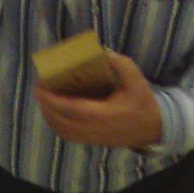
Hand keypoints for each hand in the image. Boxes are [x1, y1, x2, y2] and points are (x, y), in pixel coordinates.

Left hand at [34, 51, 163, 148]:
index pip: (73, 109)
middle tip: (40, 89)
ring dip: (49, 116)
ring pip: (63, 131)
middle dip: (46, 106)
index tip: (41, 87)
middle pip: (62, 122)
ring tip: (44, 100)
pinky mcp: (93, 141)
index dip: (54, 100)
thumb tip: (100, 51)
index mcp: (105, 114)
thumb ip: (119, 64)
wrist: (153, 128)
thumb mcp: (136, 79)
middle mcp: (96, 129)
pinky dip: (57, 125)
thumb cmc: (143, 102)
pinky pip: (69, 136)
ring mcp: (93, 138)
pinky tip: (54, 113)